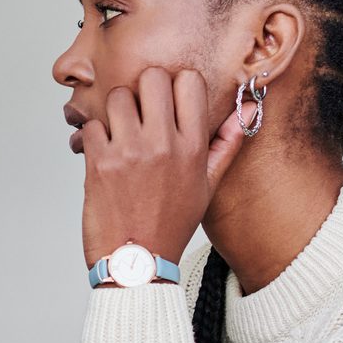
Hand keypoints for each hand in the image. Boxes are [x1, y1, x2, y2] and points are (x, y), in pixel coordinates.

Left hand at [77, 66, 246, 270]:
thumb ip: (227, 143)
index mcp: (193, 147)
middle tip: (140, 111)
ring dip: (116, 110)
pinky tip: (102, 153)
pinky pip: (92, 125)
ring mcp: (130, 152)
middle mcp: (164, 144)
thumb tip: (250, 107)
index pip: (188, 81)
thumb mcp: (208, 186)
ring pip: (118, 95)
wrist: (136, 265)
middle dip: (144, 89)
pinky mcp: (100, 163)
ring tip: (119, 132)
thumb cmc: (171, 225)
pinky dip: (93, 135)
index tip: (168, 101)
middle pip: (152, 77)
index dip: (176, 84)